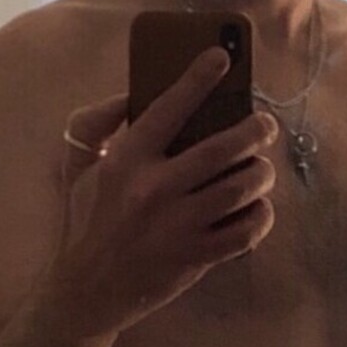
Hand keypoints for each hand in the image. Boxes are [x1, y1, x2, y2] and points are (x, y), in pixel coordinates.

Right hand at [50, 49, 278, 338]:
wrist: (90, 288)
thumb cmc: (88, 222)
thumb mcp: (81, 168)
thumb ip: (101, 125)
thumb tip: (132, 94)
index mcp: (127, 160)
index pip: (169, 108)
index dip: (198, 79)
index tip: (222, 58)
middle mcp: (156, 190)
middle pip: (223, 148)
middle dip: (256, 130)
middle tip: (265, 126)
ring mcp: (178, 226)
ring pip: (241, 187)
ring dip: (261, 174)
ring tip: (261, 169)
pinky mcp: (195, 258)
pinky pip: (245, 232)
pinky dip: (260, 217)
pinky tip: (257, 209)